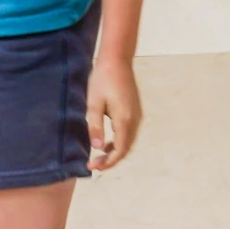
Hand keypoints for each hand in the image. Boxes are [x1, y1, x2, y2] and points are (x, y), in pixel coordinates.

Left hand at [86, 55, 141, 170]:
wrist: (116, 61)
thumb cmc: (102, 80)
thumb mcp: (93, 103)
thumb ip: (96, 126)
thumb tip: (97, 148)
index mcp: (124, 120)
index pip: (119, 150)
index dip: (107, 162)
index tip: (93, 167)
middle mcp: (135, 120)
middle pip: (125, 149)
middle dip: (111, 160)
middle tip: (94, 165)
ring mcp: (137, 115)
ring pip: (128, 141)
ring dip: (115, 151)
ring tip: (98, 156)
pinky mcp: (135, 111)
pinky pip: (128, 133)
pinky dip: (118, 141)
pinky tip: (106, 142)